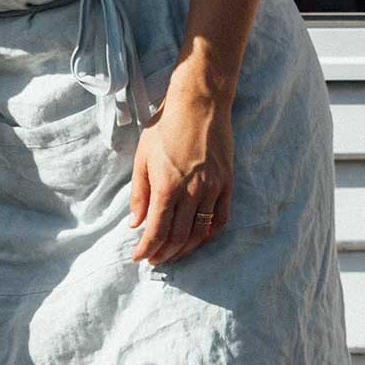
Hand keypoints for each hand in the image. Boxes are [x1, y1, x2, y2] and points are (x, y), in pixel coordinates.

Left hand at [130, 73, 232, 265]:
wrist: (199, 105)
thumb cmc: (165, 129)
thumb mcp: (142, 160)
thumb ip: (140, 195)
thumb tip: (136, 224)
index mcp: (167, 187)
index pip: (156, 231)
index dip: (147, 249)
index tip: (138, 258)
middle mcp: (192, 192)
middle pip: (178, 237)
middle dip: (164, 253)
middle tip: (154, 260)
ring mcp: (213, 189)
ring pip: (200, 232)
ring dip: (185, 249)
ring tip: (172, 255)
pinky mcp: (227, 183)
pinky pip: (221, 219)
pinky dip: (209, 235)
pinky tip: (198, 240)